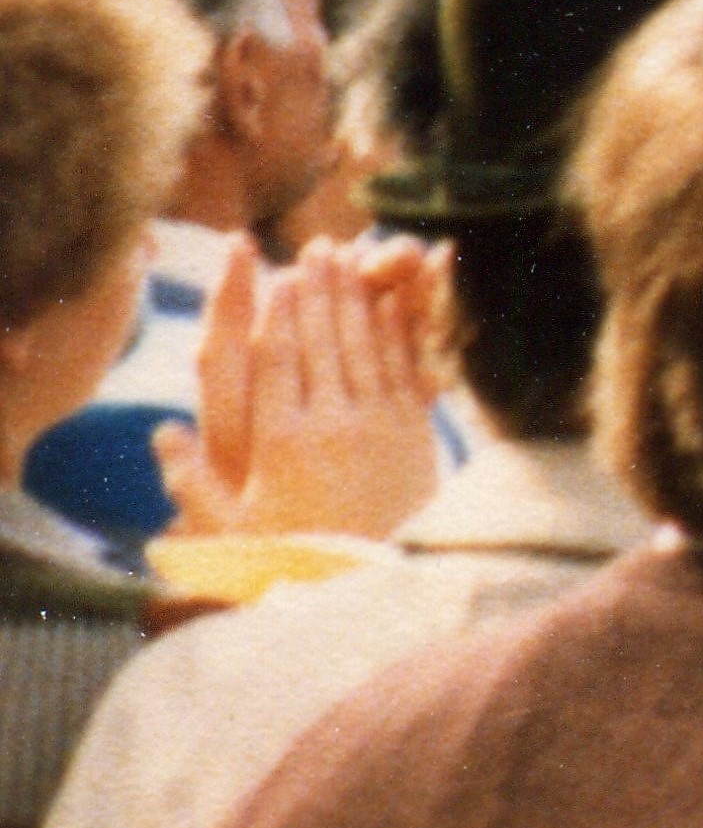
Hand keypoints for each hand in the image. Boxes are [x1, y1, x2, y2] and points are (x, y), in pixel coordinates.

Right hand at [164, 235, 447, 543]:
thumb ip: (191, 480)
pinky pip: (404, 368)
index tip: (277, 276)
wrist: (372, 580)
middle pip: (322, 342)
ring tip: (351, 259)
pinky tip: (391, 300)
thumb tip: (162, 430)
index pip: (276, 363)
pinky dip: (397, 329)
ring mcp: (378, 427)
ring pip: (365, 347)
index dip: (279, 315)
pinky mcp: (414, 433)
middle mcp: (330, 427)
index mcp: (280, 443)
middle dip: (320, 290)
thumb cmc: (291, 555)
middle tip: (318, 247)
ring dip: (357, 298)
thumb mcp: (229, 531)